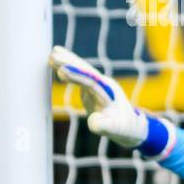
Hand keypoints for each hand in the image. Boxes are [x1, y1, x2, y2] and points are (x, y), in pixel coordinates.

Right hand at [49, 45, 173, 154]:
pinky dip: (68, 65)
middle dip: (71, 63)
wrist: (131, 125)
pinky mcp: (90, 87)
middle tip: (53, 55)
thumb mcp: (118, 130)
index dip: (78, 76)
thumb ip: (107, 127)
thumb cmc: (125, 128)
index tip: (63, 70)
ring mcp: (97, 84)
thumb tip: (94, 121)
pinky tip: (54, 57)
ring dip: (68, 61)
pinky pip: (78, 73)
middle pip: (86, 71)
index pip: (93, 82)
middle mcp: (104, 85)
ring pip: (82, 70)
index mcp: (110, 94)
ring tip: (53, 53)